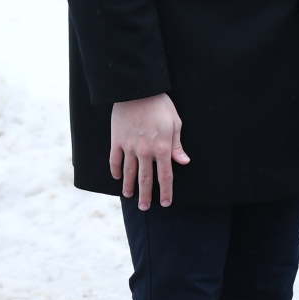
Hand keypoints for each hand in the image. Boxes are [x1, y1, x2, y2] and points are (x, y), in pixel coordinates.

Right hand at [110, 92, 187, 209]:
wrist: (137, 91)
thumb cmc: (160, 106)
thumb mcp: (175, 123)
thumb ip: (177, 145)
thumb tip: (183, 162)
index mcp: (163, 148)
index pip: (165, 176)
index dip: (166, 191)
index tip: (165, 203)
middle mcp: (145, 151)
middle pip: (145, 179)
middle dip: (145, 195)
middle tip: (144, 207)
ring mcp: (129, 147)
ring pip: (129, 172)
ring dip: (129, 186)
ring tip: (129, 197)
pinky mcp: (117, 141)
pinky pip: (115, 160)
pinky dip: (116, 170)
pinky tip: (117, 178)